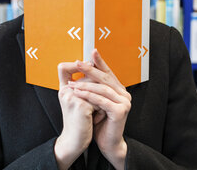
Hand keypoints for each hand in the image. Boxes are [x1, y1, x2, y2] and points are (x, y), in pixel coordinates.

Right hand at [54, 61, 94, 169]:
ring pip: (95, 88)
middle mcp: (65, 91)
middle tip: (100, 99)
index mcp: (63, 89)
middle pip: (86, 76)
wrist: (75, 142)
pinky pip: (98, 100)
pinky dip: (101, 109)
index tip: (88, 65)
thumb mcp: (79, 101)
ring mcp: (72, 98)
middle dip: (98, 87)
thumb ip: (83, 87)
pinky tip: (98, 117)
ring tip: (100, 109)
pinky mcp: (81, 106)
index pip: (63, 67)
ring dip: (101, 99)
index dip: (74, 64)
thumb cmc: (79, 122)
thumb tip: (96, 71)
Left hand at [69, 49, 130, 169]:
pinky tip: (78, 93)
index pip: (108, 73)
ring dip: (85, 84)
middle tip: (77, 62)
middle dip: (90, 69)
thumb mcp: (96, 102)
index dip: (100, 62)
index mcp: (120, 90)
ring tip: (72, 82)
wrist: (107, 144)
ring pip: (102, 89)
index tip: (92, 51)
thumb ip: (94, 89)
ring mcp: (125, 102)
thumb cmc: (100, 123)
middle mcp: (125, 94)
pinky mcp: (120, 111)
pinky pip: (101, 100)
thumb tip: (84, 70)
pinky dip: (88, 95)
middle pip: (105, 78)